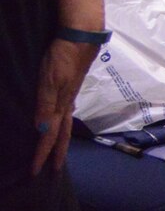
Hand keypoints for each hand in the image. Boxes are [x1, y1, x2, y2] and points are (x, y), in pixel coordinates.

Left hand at [31, 37, 96, 174]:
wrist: (81, 37)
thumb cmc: (63, 58)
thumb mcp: (50, 81)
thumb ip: (45, 105)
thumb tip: (41, 131)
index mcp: (60, 106)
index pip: (50, 136)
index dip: (42, 154)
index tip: (35, 173)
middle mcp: (66, 104)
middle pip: (62, 134)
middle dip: (56, 153)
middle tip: (53, 171)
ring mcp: (70, 95)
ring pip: (64, 124)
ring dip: (60, 140)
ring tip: (56, 150)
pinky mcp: (70, 86)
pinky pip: (64, 113)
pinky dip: (61, 124)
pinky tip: (59, 119)